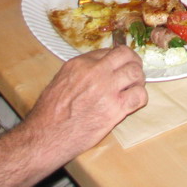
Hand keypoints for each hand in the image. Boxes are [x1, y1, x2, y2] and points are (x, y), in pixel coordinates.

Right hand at [23, 46, 147, 159]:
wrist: (47, 135)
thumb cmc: (50, 112)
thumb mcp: (61, 80)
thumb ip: (81, 70)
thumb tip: (99, 65)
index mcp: (80, 63)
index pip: (109, 51)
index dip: (117, 58)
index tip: (120, 65)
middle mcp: (95, 72)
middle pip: (126, 55)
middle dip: (133, 62)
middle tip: (133, 70)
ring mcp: (107, 90)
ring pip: (136, 73)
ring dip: (138, 79)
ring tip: (133, 87)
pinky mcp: (115, 109)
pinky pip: (139, 96)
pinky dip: (140, 97)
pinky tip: (133, 101)